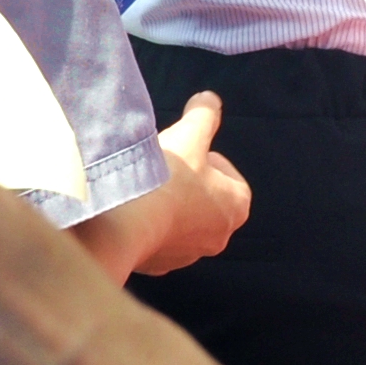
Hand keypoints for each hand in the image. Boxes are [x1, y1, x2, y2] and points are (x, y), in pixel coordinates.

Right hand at [139, 91, 251, 274]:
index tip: (185, 151)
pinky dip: (148, 225)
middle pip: (205, 200)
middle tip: (164, 167)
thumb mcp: (190, 135)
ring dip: (168, 205)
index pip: (228, 175)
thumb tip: (209, 99)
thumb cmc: (168, 178)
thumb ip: (204, 114)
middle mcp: (220, 236)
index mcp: (237, 205)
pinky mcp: (161, 266)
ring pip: (181, 222)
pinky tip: (132, 210)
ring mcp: (190, 255)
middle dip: (187, 183)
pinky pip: (157, 240)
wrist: (128, 222)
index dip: (206, 158)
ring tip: (145, 188)